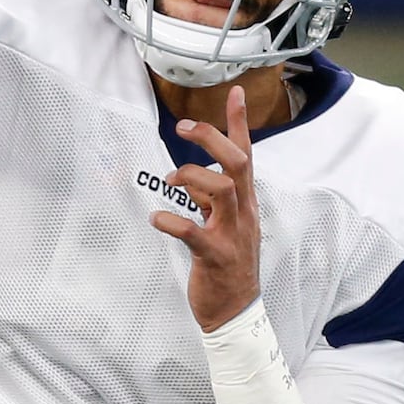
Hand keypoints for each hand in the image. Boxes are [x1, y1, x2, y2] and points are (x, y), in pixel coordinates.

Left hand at [150, 86, 262, 331]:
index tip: (232, 92)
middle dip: (212, 138)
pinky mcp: (214, 256)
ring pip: (224, 190)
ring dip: (192, 177)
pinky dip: (171, 221)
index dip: (239, 123)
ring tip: (169, 181)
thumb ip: (210, 199)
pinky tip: (156, 218)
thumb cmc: (227, 263)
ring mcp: (232, 234)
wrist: (236, 311)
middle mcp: (243, 213)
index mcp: (245, 202)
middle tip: (183, 127)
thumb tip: (190, 178)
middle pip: (237, 163)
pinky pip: (193, 232)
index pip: (247, 154)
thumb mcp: (223, 223)